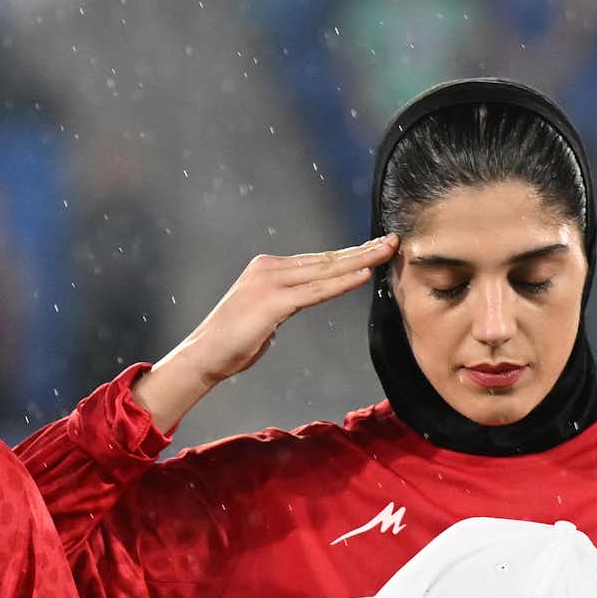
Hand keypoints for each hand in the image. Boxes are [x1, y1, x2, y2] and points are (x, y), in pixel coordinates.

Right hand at [131, 234, 396, 435]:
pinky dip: (342, 283)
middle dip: (363, 249)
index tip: (376, 247)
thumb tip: (305, 298)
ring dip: (360, 259)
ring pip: (325, 270)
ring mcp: (270, 283)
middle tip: (394, 240)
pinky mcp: (272, 301)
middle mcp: (269, 268)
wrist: (202, 357)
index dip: (350, 254)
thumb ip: (287, 300)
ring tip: (387, 250)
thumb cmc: (231, 343)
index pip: (318, 260)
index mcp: (267, 269)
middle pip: (326, 259)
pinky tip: (364, 274)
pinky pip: (316, 291)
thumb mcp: (265, 314)